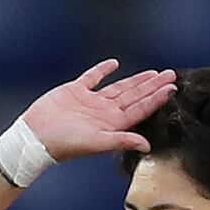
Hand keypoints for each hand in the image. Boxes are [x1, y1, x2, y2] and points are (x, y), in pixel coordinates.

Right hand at [20, 60, 176, 161]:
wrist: (36, 137)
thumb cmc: (64, 144)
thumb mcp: (97, 143)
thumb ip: (122, 141)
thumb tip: (147, 146)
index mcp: (113, 123)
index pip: (140, 108)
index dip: (157, 98)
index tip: (173, 89)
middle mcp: (105, 112)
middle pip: (135, 96)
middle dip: (153, 86)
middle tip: (172, 75)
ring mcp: (91, 101)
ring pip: (120, 87)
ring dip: (136, 80)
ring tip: (154, 73)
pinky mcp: (75, 91)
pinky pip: (92, 78)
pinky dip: (103, 70)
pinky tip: (114, 64)